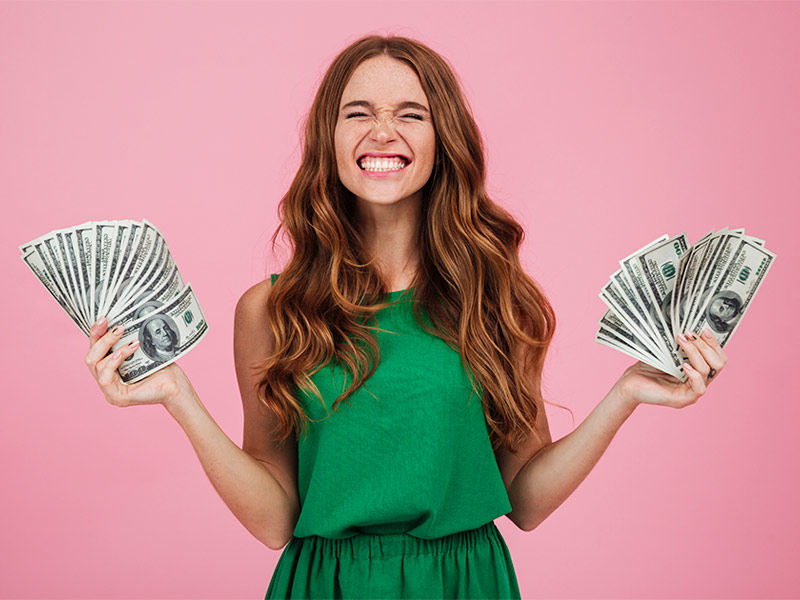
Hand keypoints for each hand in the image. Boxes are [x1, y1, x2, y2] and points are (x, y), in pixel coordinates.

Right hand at [84, 316, 194, 409]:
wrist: (176, 385)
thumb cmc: (161, 368)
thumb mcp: (140, 350)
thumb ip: (126, 340)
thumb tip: (119, 319)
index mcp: (109, 369)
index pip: (94, 350)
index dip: (96, 333)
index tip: (104, 318)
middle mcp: (106, 381)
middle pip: (90, 357)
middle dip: (103, 339)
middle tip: (119, 327)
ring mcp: (109, 391)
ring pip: (96, 365)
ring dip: (113, 348)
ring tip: (132, 342)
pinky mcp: (116, 398)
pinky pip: (105, 378)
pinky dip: (114, 362)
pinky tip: (124, 352)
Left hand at [613, 328, 727, 409]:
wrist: (630, 383)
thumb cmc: (647, 367)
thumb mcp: (666, 351)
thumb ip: (680, 343)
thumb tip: (689, 325)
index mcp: (698, 370)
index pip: (717, 357)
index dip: (713, 343)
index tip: (703, 329)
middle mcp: (699, 381)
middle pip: (718, 363)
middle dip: (705, 346)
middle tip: (689, 334)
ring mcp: (692, 392)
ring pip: (708, 371)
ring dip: (695, 353)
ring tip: (681, 341)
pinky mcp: (684, 400)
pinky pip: (699, 388)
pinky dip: (694, 374)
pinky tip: (684, 365)